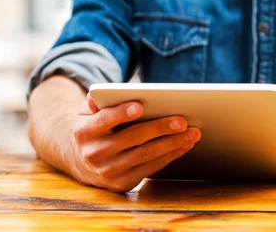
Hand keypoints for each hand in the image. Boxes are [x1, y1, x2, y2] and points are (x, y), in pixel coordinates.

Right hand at [70, 94, 200, 191]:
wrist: (82, 163)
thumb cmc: (95, 129)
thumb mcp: (88, 113)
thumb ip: (96, 101)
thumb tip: (104, 93)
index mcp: (84, 131)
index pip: (104, 120)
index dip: (121, 114)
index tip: (140, 106)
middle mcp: (95, 153)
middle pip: (132, 138)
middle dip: (160, 128)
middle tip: (182, 120)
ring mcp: (109, 171)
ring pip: (146, 154)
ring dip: (172, 143)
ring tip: (192, 133)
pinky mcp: (123, 182)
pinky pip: (152, 167)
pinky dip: (171, 155)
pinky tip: (185, 145)